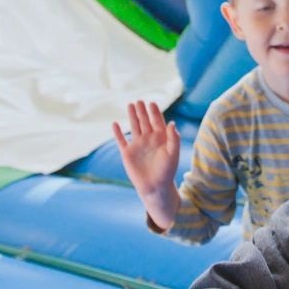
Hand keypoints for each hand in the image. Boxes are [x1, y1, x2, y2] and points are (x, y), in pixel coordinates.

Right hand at [112, 101, 180, 228]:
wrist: (155, 187)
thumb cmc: (167, 171)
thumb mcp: (173, 153)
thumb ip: (173, 138)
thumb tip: (171, 123)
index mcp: (160, 138)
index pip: (157, 121)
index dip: (155, 112)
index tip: (152, 103)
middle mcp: (148, 139)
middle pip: (145, 121)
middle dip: (142, 111)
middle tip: (140, 101)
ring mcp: (137, 145)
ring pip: (134, 127)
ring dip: (132, 116)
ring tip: (130, 105)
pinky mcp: (127, 153)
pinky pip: (121, 140)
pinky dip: (117, 133)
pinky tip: (114, 124)